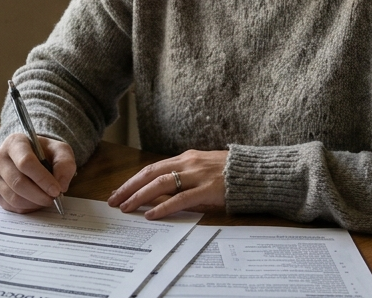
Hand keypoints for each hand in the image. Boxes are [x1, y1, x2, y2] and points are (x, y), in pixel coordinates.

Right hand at [0, 133, 75, 212]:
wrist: (32, 157)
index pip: (25, 162)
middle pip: (17, 182)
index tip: (57, 190)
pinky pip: (9, 206)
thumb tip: (61, 185)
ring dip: (33, 203)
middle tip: (53, 199)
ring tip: (46, 200)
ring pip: (13, 197)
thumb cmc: (46, 153)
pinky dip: (26, 208)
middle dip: (39, 195)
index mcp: (15, 142)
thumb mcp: (61, 152)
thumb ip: (65, 164)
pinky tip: (35, 202)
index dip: (42, 179)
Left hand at [107, 149, 226, 219]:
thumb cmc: (231, 174)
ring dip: (140, 196)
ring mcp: (197, 175)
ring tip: (126, 207)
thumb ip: (184, 179)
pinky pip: (180, 199)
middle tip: (113, 200)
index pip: (152, 168)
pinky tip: (151, 214)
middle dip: (129, 187)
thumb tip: (161, 195)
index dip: (133, 180)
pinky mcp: (207, 189)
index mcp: (186, 158)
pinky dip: (163, 206)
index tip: (119, 190)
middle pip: (150, 173)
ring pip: (160, 184)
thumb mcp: (203, 171)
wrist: (257, 172)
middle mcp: (188, 163)